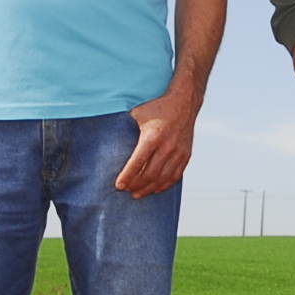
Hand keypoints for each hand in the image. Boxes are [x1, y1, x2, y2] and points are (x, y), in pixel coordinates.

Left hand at [117, 83, 200, 197]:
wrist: (184, 101)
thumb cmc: (157, 106)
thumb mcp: (137, 113)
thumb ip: (125, 126)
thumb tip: (108, 138)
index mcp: (152, 136)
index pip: (137, 163)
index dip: (127, 177)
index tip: (119, 185)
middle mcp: (167, 146)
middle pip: (149, 174)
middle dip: (136, 185)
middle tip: (126, 190)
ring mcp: (178, 152)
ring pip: (162, 178)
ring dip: (149, 189)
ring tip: (137, 194)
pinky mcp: (186, 155)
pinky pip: (175, 176)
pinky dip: (164, 185)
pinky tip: (155, 189)